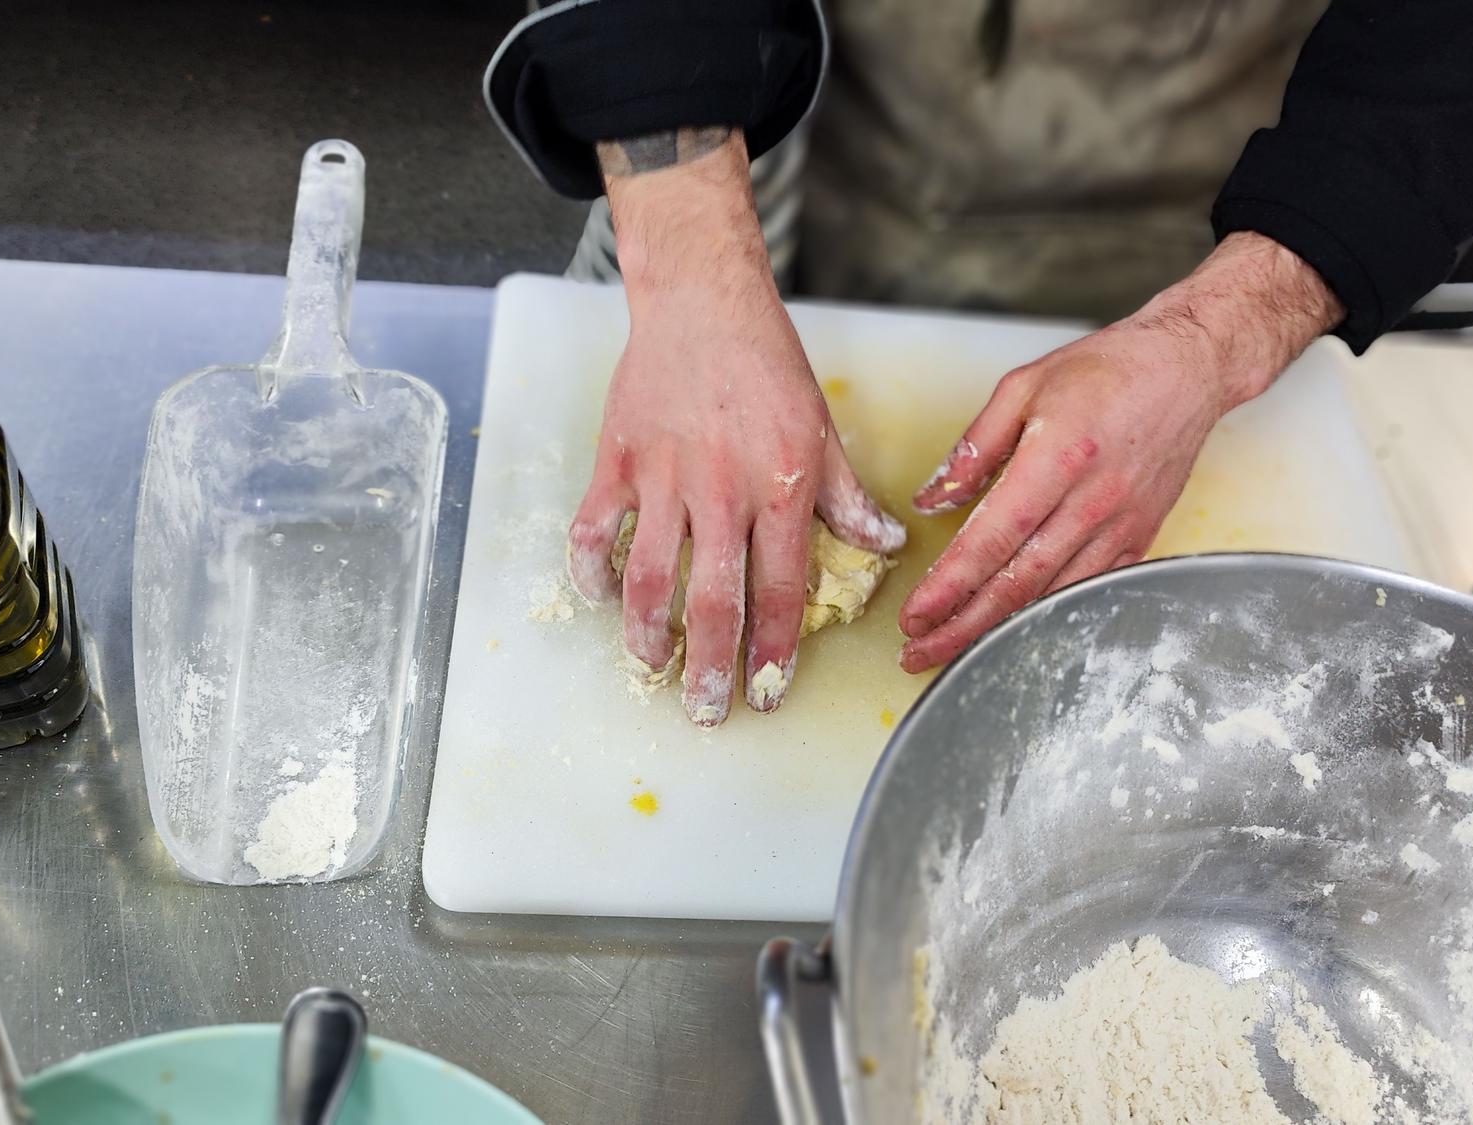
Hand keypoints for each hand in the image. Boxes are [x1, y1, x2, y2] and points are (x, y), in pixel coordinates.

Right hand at [568, 129, 904, 724]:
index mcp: (781, 487)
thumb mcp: (823, 430)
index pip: (780, 588)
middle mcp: (722, 489)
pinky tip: (596, 598)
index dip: (774, 650)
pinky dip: (589, 569)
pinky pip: (595, 527)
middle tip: (706, 713)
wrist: (702, 301)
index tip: (769, 693)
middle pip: (713, 599)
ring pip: (647, 575)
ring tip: (651, 669)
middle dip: (710, 666)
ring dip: (646, 633)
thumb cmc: (767, 365)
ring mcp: (663, 476)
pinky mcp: (617, 459)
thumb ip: (847, 498)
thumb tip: (883, 547)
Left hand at [897, 232, 1342, 672]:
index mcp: (1057, 458)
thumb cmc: (1107, 369)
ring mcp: (1121, 526)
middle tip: (917, 653)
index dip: (949, 585)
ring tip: (952, 649)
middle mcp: (1092, 502)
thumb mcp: (1023, 387)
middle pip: (1018, 583)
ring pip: (1052, 596)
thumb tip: (932, 499)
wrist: (1187, 370)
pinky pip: (1087, 589)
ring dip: (998, 631)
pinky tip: (1012, 630)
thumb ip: (973, 448)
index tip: (914, 615)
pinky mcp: (1139, 538)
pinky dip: (1047, 615)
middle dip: (962, 626)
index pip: (991, 539)